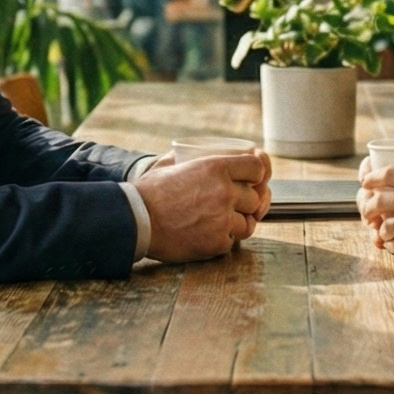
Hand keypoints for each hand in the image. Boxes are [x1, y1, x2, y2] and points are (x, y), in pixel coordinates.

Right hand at [137, 152, 270, 260]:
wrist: (135, 220)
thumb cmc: (149, 192)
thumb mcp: (171, 162)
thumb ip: (192, 156)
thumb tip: (196, 150)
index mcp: (215, 167)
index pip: (258, 168)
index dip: (257, 175)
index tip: (252, 181)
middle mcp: (224, 192)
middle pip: (255, 198)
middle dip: (245, 202)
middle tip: (231, 205)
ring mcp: (222, 219)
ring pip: (248, 223)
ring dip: (237, 223)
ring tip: (220, 222)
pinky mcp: (216, 242)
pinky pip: (232, 241)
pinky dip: (222, 240)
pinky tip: (207, 234)